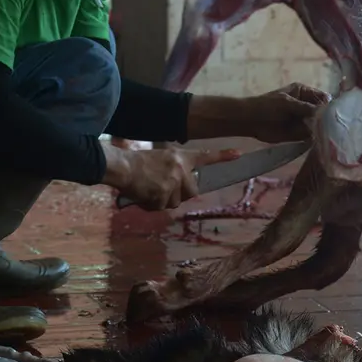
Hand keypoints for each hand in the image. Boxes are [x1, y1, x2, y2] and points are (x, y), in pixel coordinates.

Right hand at [104, 146, 239, 210]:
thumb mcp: (162, 159)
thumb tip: (179, 188)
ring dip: (163, 201)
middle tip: (163, 189)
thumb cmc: (138, 162)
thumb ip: (175, 170)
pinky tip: (143, 195)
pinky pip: (161, 208)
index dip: (222, 157)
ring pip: (175, 202)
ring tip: (149, 190)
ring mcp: (173, 183)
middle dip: (179, 195)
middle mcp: (180, 169)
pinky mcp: (163, 195)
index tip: (239, 154)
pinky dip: (151, 205)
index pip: (205, 157)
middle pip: (191, 192)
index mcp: (180, 157)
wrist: (123, 167)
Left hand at [239, 83, 330, 142]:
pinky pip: (312, 135)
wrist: (250, 121)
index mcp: (304, 92)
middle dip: (328, 119)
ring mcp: (304, 120)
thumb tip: (326, 112)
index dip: (330, 105)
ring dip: (323, 129)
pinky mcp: (300, 133)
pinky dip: (316, 138)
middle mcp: (307, 105)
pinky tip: (319, 140)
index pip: (324, 98)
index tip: (335, 113)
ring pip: (319, 124)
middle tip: (332, 126)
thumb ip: (306, 107)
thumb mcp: (287, 103)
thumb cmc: (267, 106)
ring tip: (325, 134)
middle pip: (324, 112)